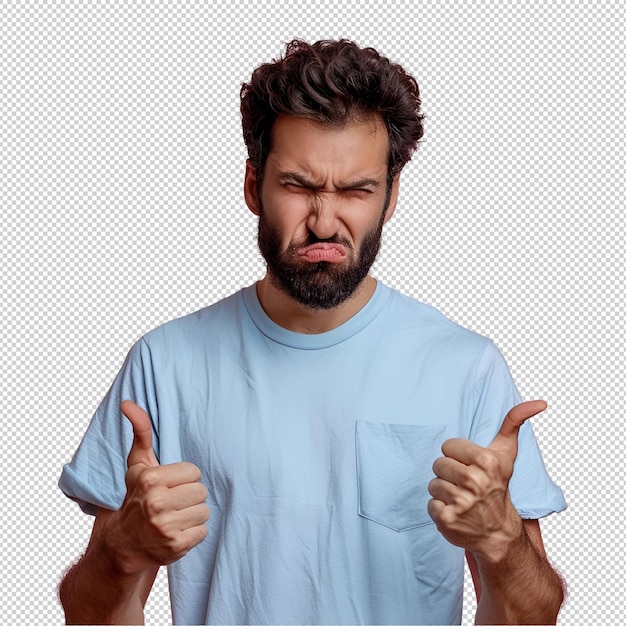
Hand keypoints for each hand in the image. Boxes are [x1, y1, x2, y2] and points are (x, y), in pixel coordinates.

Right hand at [104, 401, 209, 574]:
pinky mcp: (175, 547)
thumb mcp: (138, 464)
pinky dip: (193, 533)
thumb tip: (127, 402)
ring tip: (174, 517)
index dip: (184, 478)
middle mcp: (156, 503)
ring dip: (192, 515)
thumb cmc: (136, 497)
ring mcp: (165, 527)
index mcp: (150, 479)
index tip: (168, 486)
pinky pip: (203, 531)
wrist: (123, 545)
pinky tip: (176, 532)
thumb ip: (141, 431)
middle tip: (172, 503)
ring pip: (204, 511)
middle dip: (189, 496)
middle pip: (201, 491)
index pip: (194, 472)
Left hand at [427, 400, 546, 560]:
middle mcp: (475, 482)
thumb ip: (514, 423)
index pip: (448, 446)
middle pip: (438, 464)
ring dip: (443, 492)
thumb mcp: (506, 453)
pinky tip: (455, 512)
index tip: (471, 467)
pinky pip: (430, 504)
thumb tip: (539, 402)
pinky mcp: (447, 519)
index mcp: (487, 462)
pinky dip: (439, 509)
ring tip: (461, 498)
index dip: (457, 456)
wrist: (498, 533)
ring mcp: (461, 503)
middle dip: (449, 474)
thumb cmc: (498, 487)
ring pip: (433, 484)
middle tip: (465, 485)